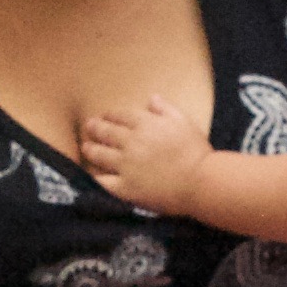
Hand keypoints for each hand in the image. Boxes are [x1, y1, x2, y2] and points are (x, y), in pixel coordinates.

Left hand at [79, 94, 212, 215]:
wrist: (200, 182)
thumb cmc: (196, 152)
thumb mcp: (184, 122)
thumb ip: (166, 109)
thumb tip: (151, 98)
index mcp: (146, 124)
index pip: (120, 115)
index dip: (110, 115)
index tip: (106, 115)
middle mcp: (131, 142)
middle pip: (105, 131)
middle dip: (94, 127)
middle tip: (88, 126)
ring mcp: (126, 165)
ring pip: (99, 154)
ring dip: (90, 149)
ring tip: (86, 147)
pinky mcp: (125, 188)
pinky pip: (103, 182)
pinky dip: (95, 178)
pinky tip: (91, 175)